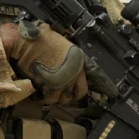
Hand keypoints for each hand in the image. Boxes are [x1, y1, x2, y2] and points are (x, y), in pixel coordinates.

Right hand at [0, 21, 117, 103]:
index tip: (111, 93)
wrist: (26, 43)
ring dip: (55, 96)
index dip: (104, 86)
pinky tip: (39, 92)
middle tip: (62, 91)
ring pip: (63, 98)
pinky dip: (43, 98)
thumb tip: (67, 61)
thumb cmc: (41, 39)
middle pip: (79, 93)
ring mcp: (63, 81)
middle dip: (71, 94)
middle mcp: (74, 72)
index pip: (96, 75)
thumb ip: (68, 56)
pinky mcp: (49, 88)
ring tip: (47, 90)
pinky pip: (49, 99)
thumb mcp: (62, 43)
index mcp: (79, 60)